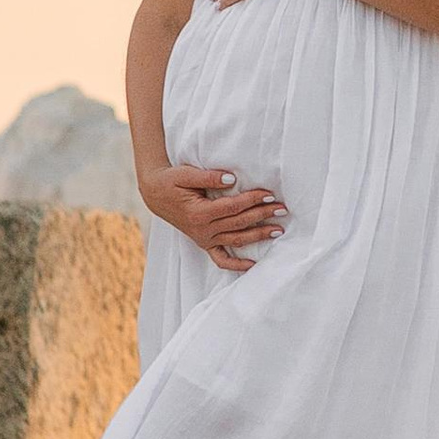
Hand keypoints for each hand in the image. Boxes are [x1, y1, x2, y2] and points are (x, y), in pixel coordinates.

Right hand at [139, 163, 286, 272]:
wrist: (155, 194)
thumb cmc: (172, 181)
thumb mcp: (187, 174)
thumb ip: (210, 177)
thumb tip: (232, 180)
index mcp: (199, 213)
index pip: (233, 207)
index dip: (252, 200)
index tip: (269, 195)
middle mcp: (203, 230)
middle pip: (239, 224)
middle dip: (262, 216)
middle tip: (282, 209)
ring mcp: (204, 239)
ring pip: (235, 240)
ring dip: (258, 236)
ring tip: (278, 230)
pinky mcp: (203, 243)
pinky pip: (220, 259)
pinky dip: (236, 264)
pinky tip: (252, 264)